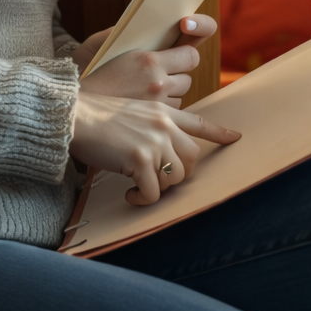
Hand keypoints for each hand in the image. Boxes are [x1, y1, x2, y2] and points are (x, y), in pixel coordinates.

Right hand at [70, 94, 239, 204]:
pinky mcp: (140, 159)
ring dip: (158, 189)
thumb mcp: (134, 111)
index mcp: (163, 113)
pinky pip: (153, 192)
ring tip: (138, 185)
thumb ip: (153, 125)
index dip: (220, 134)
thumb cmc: (97, 117)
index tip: (236, 138)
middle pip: (192, 159)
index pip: (200, 123)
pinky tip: (128, 193)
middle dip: (178, 175)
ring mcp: (154, 141)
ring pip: (175, 178)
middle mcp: (164, 125)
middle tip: (156, 180)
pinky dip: (142, 199)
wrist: (75, 115)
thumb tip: (163, 150)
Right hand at [76, 15, 217, 107]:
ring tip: (147, 95)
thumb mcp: (102, 44)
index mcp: (149, 60)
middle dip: (177, 78)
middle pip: (187, 80)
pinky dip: (162, 115)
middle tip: (159, 78)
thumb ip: (126, 32)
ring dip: (170, 97)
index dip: (186, 55)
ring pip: (180, 101)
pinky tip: (144, 111)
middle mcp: (157, 84)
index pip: (191, 55)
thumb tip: (147, 25)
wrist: (71, 110)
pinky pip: (169, 119)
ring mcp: (156, 108)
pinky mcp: (151, 127)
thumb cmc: (85, 76)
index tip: (180, 56)